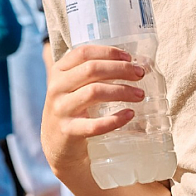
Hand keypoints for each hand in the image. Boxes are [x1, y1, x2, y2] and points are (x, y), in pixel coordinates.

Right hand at [41, 45, 145, 175]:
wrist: (56, 143)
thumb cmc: (72, 108)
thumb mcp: (73, 86)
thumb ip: (92, 73)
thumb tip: (132, 64)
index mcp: (59, 71)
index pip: (83, 53)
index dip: (108, 52)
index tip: (129, 57)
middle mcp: (57, 87)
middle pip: (91, 69)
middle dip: (120, 69)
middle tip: (140, 74)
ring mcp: (61, 109)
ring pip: (94, 92)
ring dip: (121, 91)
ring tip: (139, 94)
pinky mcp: (68, 131)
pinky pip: (95, 124)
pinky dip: (115, 119)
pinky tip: (129, 114)